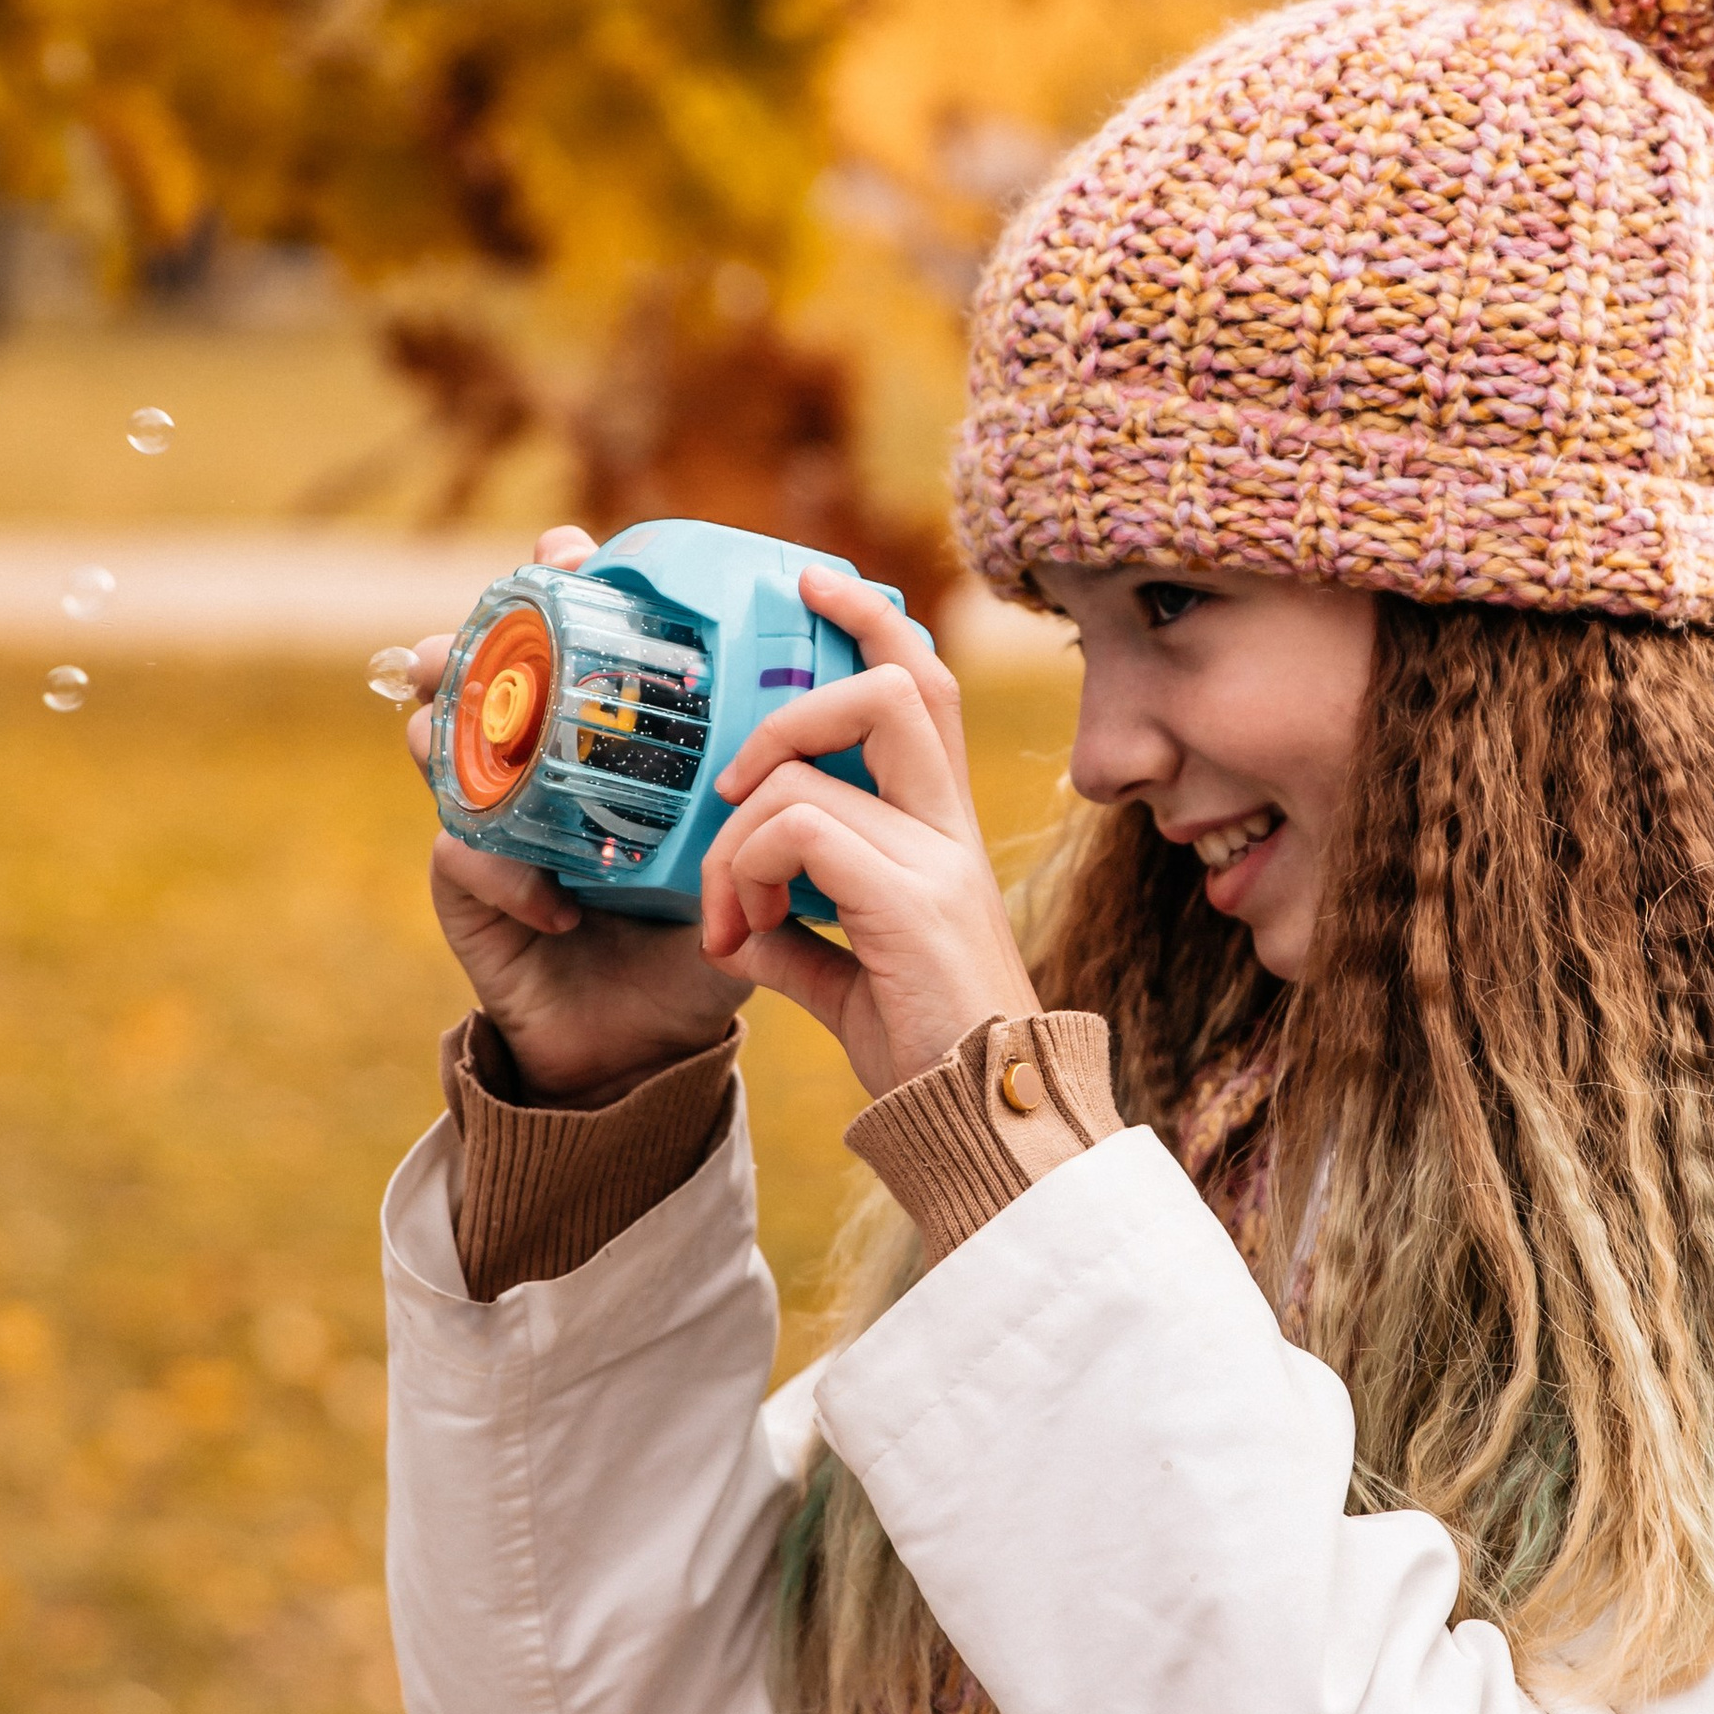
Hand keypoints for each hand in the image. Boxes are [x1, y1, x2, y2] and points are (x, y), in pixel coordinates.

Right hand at [404, 525, 751, 1105]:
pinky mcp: (472, 895)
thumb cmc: (702, 940)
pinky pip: (466, 858)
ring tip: (446, 722)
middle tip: (487, 613)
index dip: (563, 586)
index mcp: (605, 744)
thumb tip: (852, 696)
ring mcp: (497, 825)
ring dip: (445, 729)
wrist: (653, 1046)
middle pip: (489, 675)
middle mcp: (541, 770)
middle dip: (475, 633)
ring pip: (448, 750)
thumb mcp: (751, 854)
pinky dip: (509, 876)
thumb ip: (787, 790)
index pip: (572, 642)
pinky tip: (562, 908)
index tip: (572, 548)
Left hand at [699, 568, 1035, 1099]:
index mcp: (944, 834)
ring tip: (725, 913)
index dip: (873, 619)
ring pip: (809, 771)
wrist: (987, 1128)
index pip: (925, 687)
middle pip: (895, 685)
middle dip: (793, 698)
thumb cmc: (930, 1061)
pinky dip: (741, 877)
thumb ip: (800, 942)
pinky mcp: (908, 902)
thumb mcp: (852, 983)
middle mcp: (949, 831)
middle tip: (728, 778)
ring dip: (737, 833)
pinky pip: (796, 832)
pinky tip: (738, 942)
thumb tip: (735, 929)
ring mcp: (935, 861)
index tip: (813, 584)